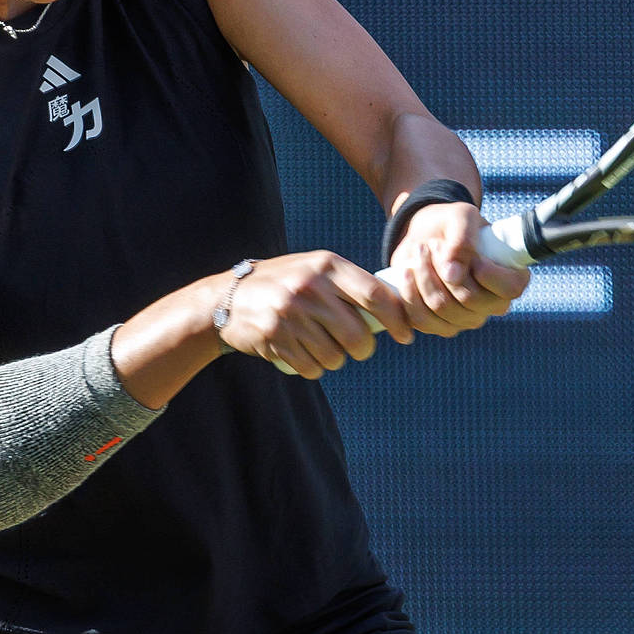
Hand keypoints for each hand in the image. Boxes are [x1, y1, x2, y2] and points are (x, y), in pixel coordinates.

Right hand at [213, 251, 414, 379]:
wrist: (229, 297)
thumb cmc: (285, 283)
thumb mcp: (315, 270)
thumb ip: (350, 285)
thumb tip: (395, 310)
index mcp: (326, 265)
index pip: (375, 296)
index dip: (397, 320)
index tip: (405, 335)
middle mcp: (310, 287)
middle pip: (359, 336)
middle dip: (363, 349)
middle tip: (356, 347)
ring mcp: (291, 313)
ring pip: (336, 357)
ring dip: (334, 359)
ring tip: (320, 345)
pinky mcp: (275, 337)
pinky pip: (312, 368)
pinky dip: (312, 367)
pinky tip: (301, 352)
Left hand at [386, 202, 530, 336]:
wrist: (425, 237)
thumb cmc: (452, 225)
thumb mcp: (461, 217)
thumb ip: (463, 239)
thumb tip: (453, 275)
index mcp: (511, 278)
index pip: (510, 289)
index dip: (488, 272)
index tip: (470, 252)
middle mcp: (492, 305)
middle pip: (469, 299)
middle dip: (444, 267)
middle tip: (433, 244)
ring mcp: (466, 319)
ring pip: (442, 308)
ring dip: (425, 277)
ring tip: (420, 252)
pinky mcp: (439, 325)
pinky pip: (422, 319)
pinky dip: (410, 293)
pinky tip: (408, 271)